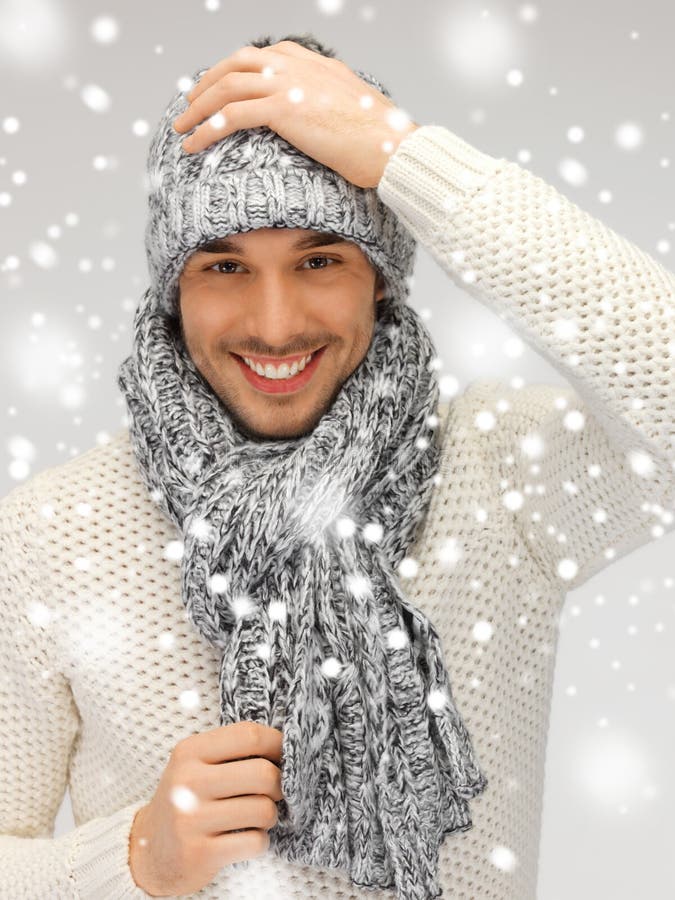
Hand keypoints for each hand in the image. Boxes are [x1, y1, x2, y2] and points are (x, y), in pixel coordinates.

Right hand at [128, 721, 283, 896]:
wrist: (151, 850)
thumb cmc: (187, 799)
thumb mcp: (198, 764)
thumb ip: (233, 751)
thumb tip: (286, 748)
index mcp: (189, 751)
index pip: (248, 735)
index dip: (276, 744)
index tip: (283, 756)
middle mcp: (187, 782)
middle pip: (263, 773)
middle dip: (279, 786)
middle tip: (273, 793)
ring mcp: (191, 819)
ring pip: (263, 809)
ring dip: (270, 816)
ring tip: (257, 817)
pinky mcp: (199, 853)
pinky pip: (255, 842)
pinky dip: (259, 842)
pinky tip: (246, 839)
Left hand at [171, 39, 419, 188]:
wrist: (390, 144)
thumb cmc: (378, 135)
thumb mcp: (348, 104)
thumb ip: (325, 97)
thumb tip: (318, 111)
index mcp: (307, 61)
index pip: (257, 57)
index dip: (229, 73)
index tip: (215, 90)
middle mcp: (293, 65)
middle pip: (233, 66)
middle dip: (205, 85)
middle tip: (189, 107)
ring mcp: (286, 84)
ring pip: (226, 88)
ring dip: (198, 109)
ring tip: (182, 130)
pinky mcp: (282, 110)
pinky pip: (231, 116)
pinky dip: (207, 129)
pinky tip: (194, 146)